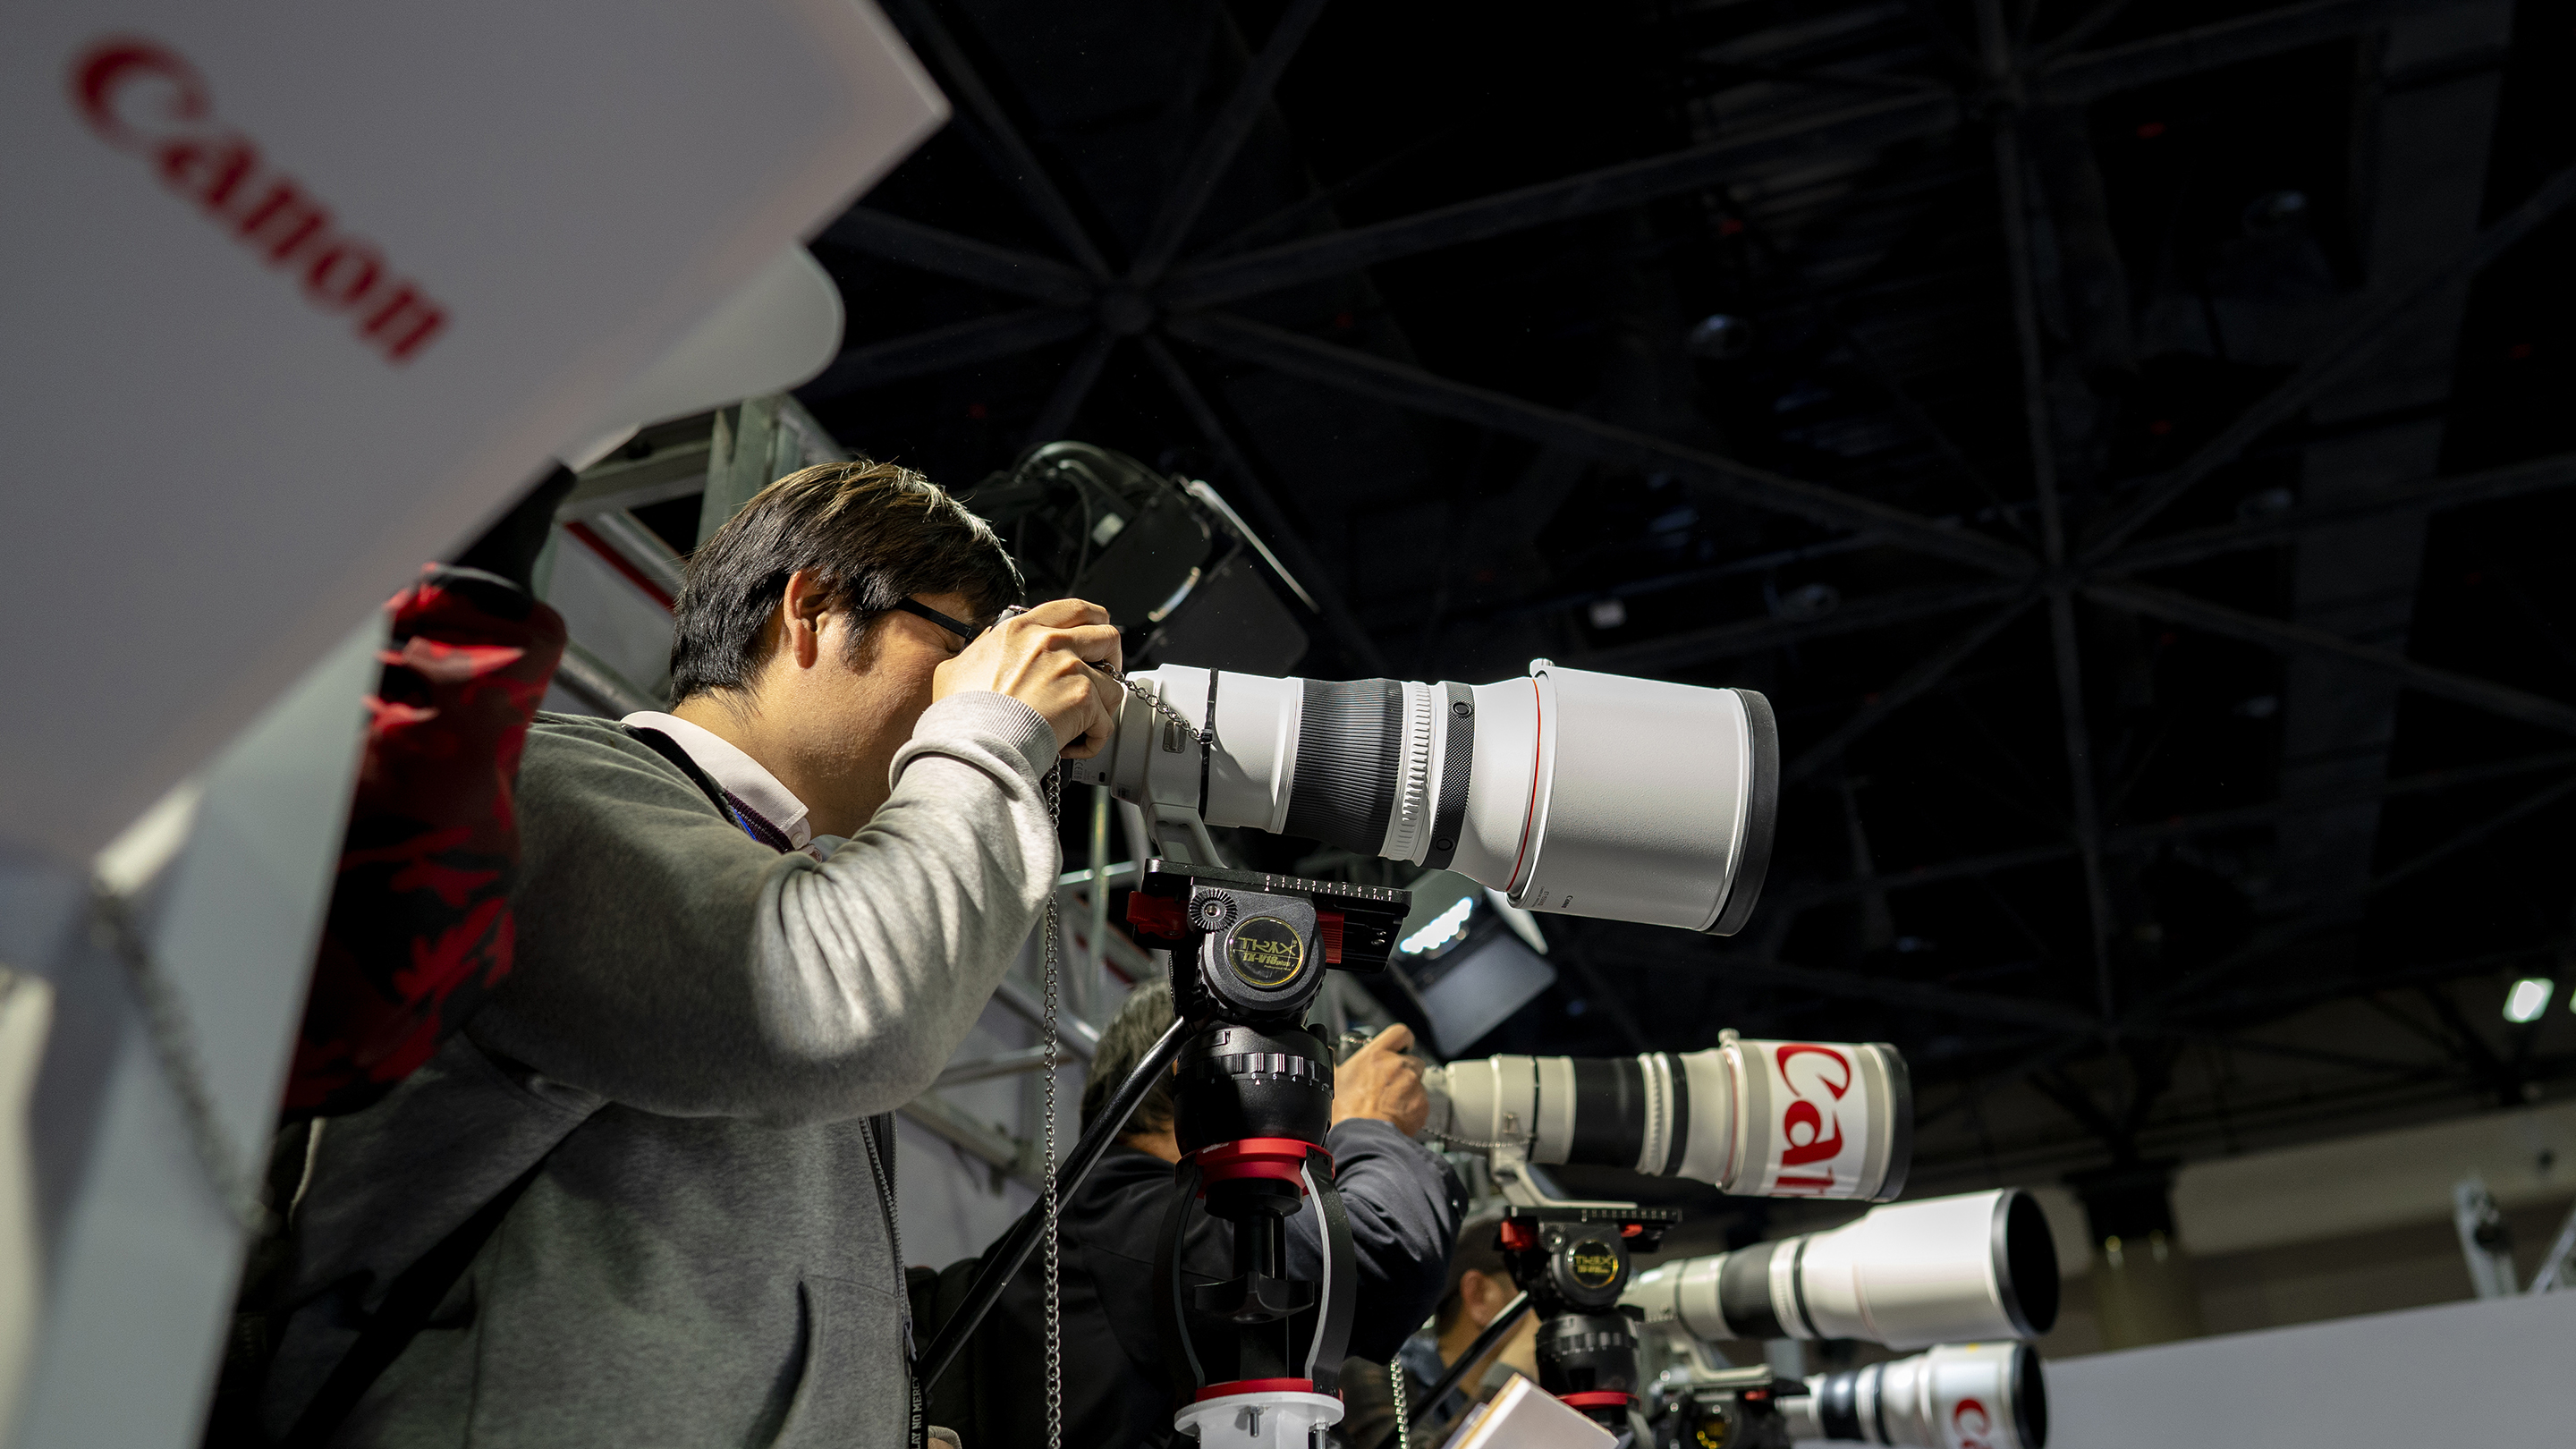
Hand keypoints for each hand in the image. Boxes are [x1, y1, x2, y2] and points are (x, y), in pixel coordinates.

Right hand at [932, 598, 1122, 758]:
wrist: (973, 742)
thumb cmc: (961, 713)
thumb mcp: (958, 668)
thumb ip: (981, 650)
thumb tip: (988, 644)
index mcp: (1023, 630)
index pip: (1074, 609)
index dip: (1094, 621)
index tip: (1096, 636)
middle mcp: (1051, 642)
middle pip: (1108, 636)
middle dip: (1112, 660)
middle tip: (1101, 680)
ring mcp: (1070, 669)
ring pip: (1113, 684)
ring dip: (1100, 708)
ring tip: (1078, 725)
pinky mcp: (1083, 699)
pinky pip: (1105, 722)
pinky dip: (1092, 739)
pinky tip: (1069, 746)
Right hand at [1332, 1023, 1428, 1135]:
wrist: (1362, 1138)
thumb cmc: (1346, 1112)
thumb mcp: (1335, 1079)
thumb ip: (1339, 1063)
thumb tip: (1331, 1056)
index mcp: (1376, 1055)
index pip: (1399, 1033)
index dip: (1403, 1040)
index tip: (1403, 1046)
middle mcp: (1397, 1065)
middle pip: (1412, 1059)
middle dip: (1404, 1071)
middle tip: (1390, 1085)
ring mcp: (1412, 1084)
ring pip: (1417, 1082)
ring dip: (1408, 1090)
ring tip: (1391, 1104)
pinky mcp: (1422, 1104)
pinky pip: (1421, 1102)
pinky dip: (1412, 1108)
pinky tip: (1397, 1116)